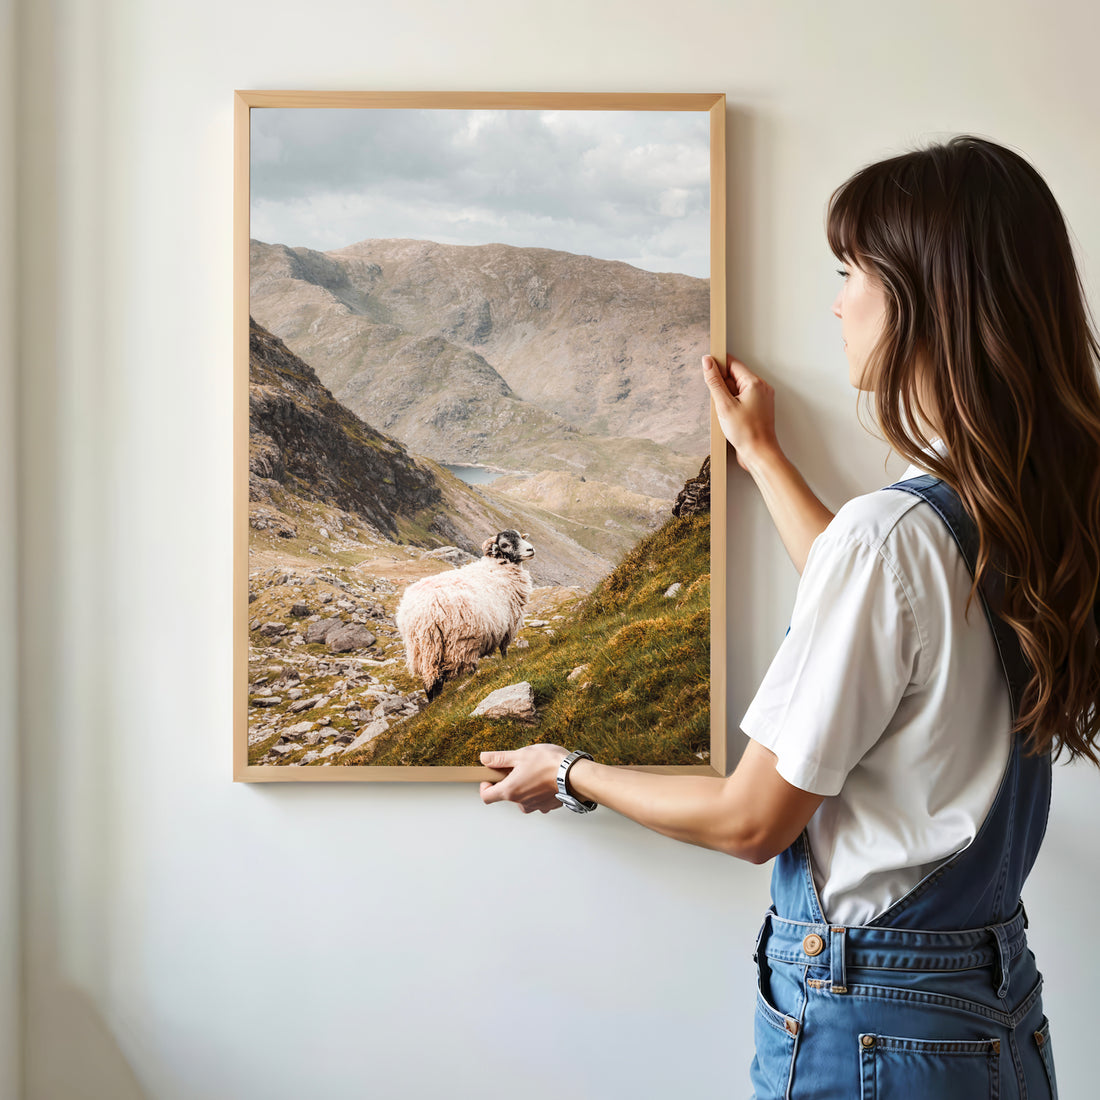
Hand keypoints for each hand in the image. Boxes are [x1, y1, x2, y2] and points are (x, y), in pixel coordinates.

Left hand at [479, 744, 567, 813]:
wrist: (575, 775)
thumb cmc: (549, 764)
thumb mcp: (520, 755)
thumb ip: (499, 758)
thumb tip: (484, 758)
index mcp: (510, 790)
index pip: (487, 797)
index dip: (485, 786)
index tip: (490, 776)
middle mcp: (521, 802)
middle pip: (506, 795)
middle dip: (509, 781)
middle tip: (518, 767)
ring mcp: (535, 806)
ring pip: (523, 798)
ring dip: (524, 786)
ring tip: (534, 771)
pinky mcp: (548, 806)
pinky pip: (537, 799)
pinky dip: (538, 790)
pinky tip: (545, 778)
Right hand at [702, 354, 779, 471]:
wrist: (759, 454)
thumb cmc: (746, 432)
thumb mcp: (724, 405)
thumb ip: (714, 382)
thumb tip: (707, 362)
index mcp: (755, 383)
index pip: (733, 363)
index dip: (718, 365)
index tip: (706, 369)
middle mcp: (761, 388)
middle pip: (735, 376)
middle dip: (722, 385)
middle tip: (719, 402)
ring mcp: (761, 398)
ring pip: (738, 388)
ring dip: (727, 397)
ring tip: (726, 413)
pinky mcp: (758, 408)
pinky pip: (742, 399)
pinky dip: (733, 404)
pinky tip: (730, 417)